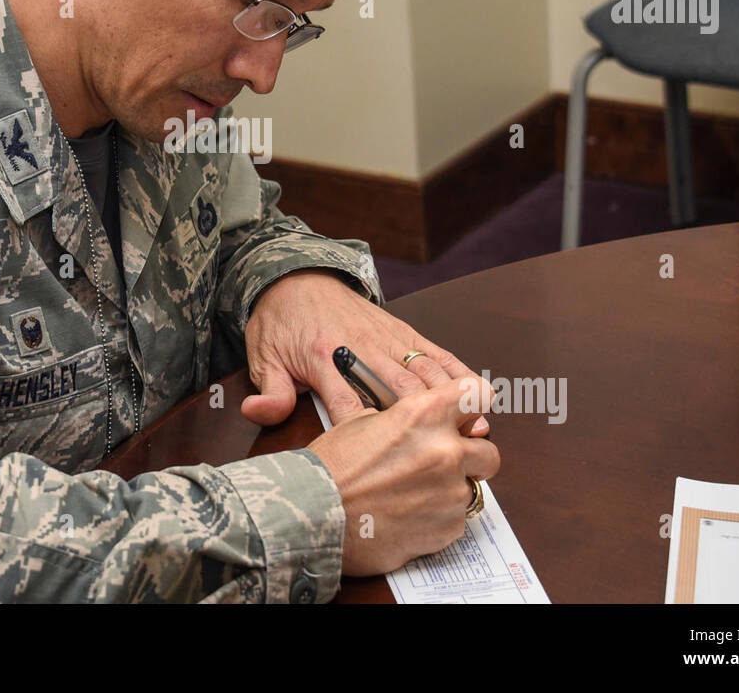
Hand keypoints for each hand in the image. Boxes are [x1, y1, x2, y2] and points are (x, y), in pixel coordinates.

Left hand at [242, 269, 489, 435]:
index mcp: (324, 361)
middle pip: (398, 390)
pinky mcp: (402, 330)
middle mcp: (361, 350)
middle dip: (425, 421)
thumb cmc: (281, 323)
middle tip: (450, 449)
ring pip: (424, 372)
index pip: (347, 404)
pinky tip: (480, 393)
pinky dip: (459, 371)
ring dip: (451, 399)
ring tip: (474, 426)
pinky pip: (435, 352)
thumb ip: (269, 391)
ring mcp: (386, 339)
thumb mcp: (263, 358)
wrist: (296, 277)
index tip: (385, 461)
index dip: (366, 434)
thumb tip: (258, 413)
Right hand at [307, 378, 499, 574]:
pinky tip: (407, 515)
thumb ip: (402, 418)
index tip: (470, 414)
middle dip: (471, 458)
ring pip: (472, 488)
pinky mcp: (448, 528)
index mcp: (424, 414)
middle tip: (443, 464)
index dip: (474, 404)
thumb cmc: (330, 468)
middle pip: (489, 451)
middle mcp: (446, 451)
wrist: (314, 516)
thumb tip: (418, 420)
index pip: (478, 394)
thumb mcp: (361, 421)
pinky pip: (456, 519)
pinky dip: (438, 518)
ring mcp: (450, 492)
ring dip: (450, 490)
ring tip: (413, 494)